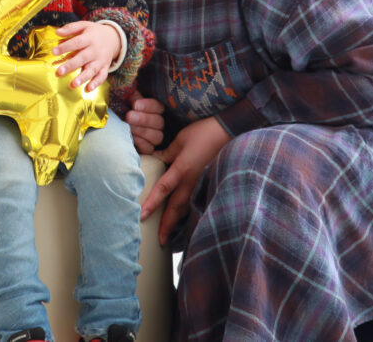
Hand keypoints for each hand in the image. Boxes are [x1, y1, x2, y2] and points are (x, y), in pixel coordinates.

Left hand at [52, 20, 120, 91]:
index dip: (65, 47)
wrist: (114, 38)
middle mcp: (95, 50)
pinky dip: (96, 83)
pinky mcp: (105, 67)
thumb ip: (71, 28)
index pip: (76, 42)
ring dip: (83, 78)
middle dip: (71, 66)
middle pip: (82, 58)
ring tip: (73, 85)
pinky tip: (88, 89)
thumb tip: (57, 32)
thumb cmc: (94, 32)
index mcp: (89, 38)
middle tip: (59, 72)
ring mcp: (101, 60)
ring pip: (92, 70)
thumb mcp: (84, 25)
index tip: (54, 52)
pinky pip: (102, 76)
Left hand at [126, 92, 164, 153]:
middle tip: (129, 116)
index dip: (148, 106)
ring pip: (156, 136)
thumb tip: (130, 88)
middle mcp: (157, 123)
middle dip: (143, 119)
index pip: (158, 107)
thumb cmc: (120, 110)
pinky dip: (141, 143)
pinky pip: (149, 148)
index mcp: (154, 109)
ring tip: (129, 127)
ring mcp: (154, 137)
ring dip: (142, 131)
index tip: (135, 105)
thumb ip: (130, 94)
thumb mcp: (124, 100)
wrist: (112, 125)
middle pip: (158, 122)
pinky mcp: (147, 149)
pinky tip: (131, 137)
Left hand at [141, 116, 229, 244]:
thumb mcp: (181, 139)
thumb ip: (167, 153)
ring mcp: (202, 182)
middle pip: (176, 207)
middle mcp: (192, 180)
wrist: (230, 130)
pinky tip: (185, 217)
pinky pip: (196, 199)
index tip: (142, 216)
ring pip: (187, 206)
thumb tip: (155, 160)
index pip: (163, 190)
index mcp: (182, 169)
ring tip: (170, 234)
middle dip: (167, 225)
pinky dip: (189, 210)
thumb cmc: (204, 132)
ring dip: (177, 221)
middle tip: (160, 241)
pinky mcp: (209, 181)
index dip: (152, 204)